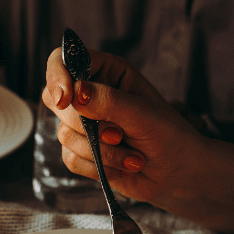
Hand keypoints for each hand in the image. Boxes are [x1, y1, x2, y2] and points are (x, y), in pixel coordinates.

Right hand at [42, 48, 208, 212]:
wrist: (177, 172)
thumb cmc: (169, 136)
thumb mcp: (143, 114)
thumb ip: (109, 100)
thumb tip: (75, 93)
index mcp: (107, 73)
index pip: (64, 60)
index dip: (58, 76)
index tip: (66, 99)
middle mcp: (90, 95)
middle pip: (57, 101)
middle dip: (87, 126)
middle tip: (119, 134)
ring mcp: (83, 125)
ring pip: (65, 135)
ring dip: (101, 152)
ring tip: (132, 156)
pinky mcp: (80, 151)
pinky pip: (70, 158)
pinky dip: (97, 167)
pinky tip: (121, 167)